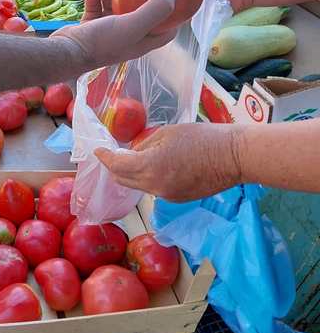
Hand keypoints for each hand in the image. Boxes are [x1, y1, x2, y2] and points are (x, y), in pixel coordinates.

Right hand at [53, 0, 181, 65]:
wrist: (67, 52)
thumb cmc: (103, 42)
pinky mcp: (92, 30)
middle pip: (142, 12)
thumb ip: (158, 6)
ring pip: (117, 8)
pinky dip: (95, 1)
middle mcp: (130, 39)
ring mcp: (110, 35)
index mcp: (144, 41)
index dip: (173, 9)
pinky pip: (97, 10)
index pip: (168, 27)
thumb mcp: (136, 24)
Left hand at [94, 123, 242, 201]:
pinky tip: (154, 166)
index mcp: (150, 166)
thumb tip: (131, 154)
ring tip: (132, 158)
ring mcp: (165, 195)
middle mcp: (154, 186)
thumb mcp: (167, 134)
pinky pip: (153, 189)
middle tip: (111, 154)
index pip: (116, 166)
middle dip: (113, 168)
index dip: (104, 158)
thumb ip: (144, 146)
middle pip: (122, 180)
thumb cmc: (203, 138)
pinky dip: (147, 179)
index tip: (97, 151)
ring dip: (130, 174)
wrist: (234, 157)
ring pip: (137, 186)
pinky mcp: (177, 199)